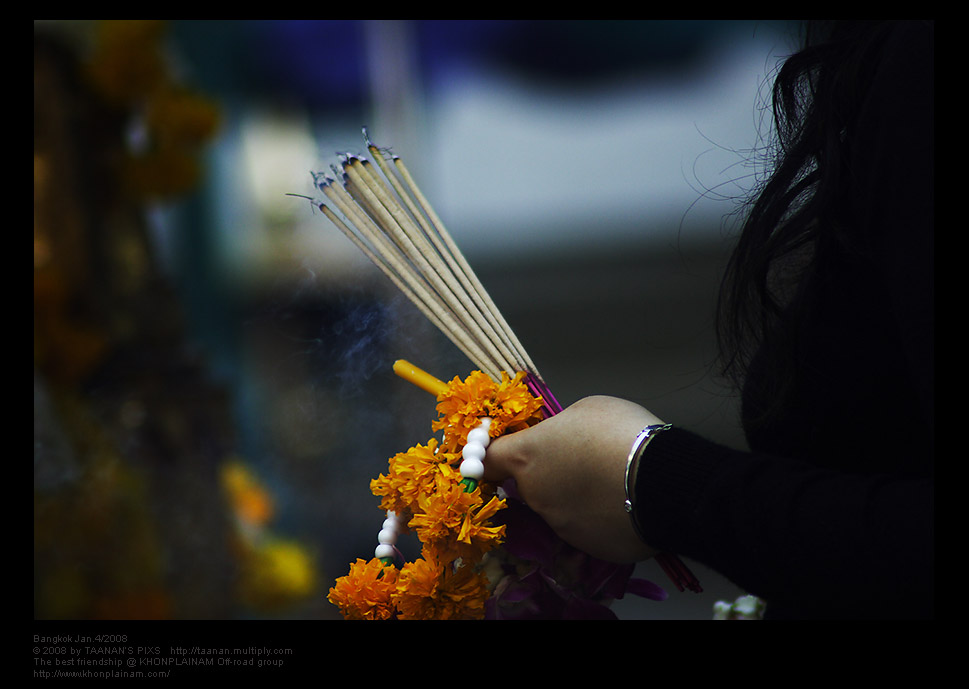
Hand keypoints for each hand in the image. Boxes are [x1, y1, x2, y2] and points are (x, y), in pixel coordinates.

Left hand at [483, 395, 662, 562]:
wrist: (664, 482)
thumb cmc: (621, 433)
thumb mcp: (584, 411)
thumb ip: (559, 429)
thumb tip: (558, 442)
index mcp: (526, 457)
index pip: (486, 460)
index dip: (493, 455)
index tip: (501, 452)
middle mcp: (535, 495)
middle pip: (528, 485)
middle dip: (547, 474)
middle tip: (581, 461)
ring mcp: (560, 525)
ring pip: (558, 507)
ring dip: (575, 496)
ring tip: (610, 481)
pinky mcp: (586, 547)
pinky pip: (586, 528)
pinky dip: (598, 517)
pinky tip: (623, 503)